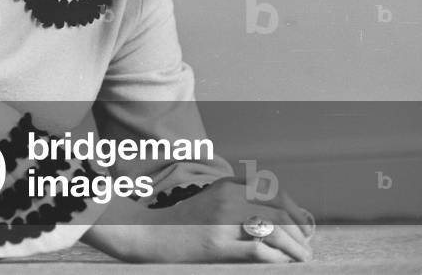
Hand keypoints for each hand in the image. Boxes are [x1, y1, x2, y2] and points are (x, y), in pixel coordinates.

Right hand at [82, 178, 314, 262]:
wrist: (145, 233)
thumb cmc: (178, 222)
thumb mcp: (208, 202)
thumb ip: (235, 203)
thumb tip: (274, 218)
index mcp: (225, 186)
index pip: (274, 193)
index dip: (294, 210)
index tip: (303, 227)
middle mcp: (227, 199)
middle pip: (279, 211)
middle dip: (300, 232)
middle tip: (306, 249)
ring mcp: (222, 222)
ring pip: (274, 230)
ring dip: (295, 247)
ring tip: (303, 259)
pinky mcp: (216, 245)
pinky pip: (259, 250)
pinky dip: (277, 259)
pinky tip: (281, 265)